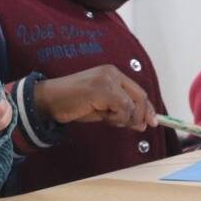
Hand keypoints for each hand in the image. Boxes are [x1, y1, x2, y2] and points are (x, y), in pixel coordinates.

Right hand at [34, 66, 156, 130]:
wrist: (49, 100)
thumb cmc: (72, 103)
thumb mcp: (101, 107)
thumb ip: (120, 111)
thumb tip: (140, 122)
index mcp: (112, 74)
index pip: (138, 91)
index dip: (147, 107)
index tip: (152, 121)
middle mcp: (112, 73)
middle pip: (139, 96)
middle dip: (142, 114)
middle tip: (141, 127)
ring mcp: (107, 79)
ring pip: (131, 104)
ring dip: (123, 119)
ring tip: (107, 119)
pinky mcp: (102, 89)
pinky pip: (121, 108)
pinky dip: (116, 118)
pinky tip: (103, 117)